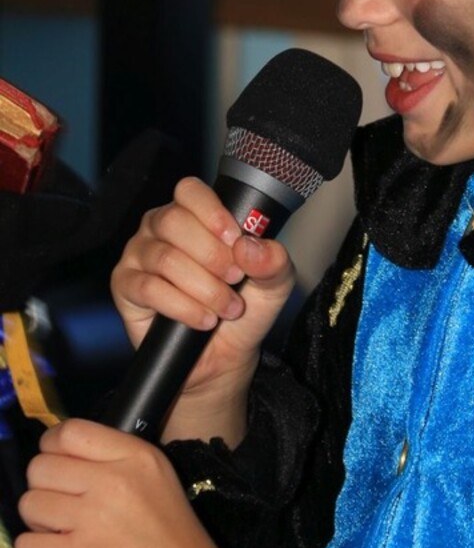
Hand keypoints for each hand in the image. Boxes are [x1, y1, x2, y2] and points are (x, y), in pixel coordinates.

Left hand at [16, 419, 236, 547]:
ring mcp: (95, 518)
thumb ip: (116, 464)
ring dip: (39, 521)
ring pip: (30, 504)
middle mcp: (115, 480)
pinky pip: (27, 544)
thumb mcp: (158, 482)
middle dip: (45, 489)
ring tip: (64, 533)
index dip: (53, 449)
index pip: (70, 431)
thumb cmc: (176, 541)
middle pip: (41, 467)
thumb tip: (66, 460)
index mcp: (137, 456)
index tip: (61, 468)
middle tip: (65, 508)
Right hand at [111, 177, 295, 437]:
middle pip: (175, 221)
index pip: (190, 190)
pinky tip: (203, 319)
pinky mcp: (125, 286)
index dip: (212, 212)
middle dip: (213, 256)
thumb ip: (273, 261)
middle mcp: (160, 228)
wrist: (223, 357)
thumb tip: (250, 246)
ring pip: (166, 258)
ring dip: (204, 288)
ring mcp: (138, 255)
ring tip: (226, 308)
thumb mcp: (274, 285)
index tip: (235, 239)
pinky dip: (183, 306)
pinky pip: (149, 288)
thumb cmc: (244, 309)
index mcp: (194, 215)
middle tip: (235, 281)